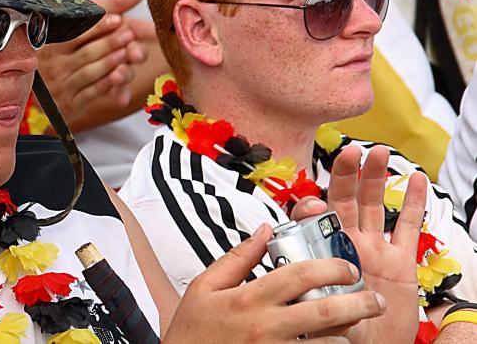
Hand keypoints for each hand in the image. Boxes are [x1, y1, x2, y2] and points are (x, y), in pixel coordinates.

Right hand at [37, 0, 146, 122]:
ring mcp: (62, 84)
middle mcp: (56, 63)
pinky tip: (119, 77)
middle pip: (86, 53)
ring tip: (128, 54)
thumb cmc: (75, 47)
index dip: (98, 26)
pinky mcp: (71, 103)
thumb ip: (113, 6)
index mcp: (56, 42)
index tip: (117, 19)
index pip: (76, 33)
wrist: (51, 87)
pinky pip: (90, 93)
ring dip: (111, 64)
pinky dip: (107, 85)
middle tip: (129, 36)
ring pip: (89, 73)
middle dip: (109, 44)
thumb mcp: (88, 23)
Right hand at [165, 224, 386, 342]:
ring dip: (348, 334)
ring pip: (328, 343)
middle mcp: (265, 327)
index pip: (299, 275)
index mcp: (247, 299)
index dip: (331, 267)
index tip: (347, 268)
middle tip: (374, 298)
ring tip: (358, 328)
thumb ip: (236, 258)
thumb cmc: (191, 332)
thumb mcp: (203, 287)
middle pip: (324, 310)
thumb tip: (264, 232)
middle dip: (358, 302)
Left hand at [295, 146, 426, 343]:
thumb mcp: (319, 315)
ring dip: (376, 178)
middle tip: (349, 152)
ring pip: (374, 206)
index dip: (309, 208)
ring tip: (379, 153)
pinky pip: (408, 227)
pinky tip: (415, 179)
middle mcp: (346, 245)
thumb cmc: (335, 333)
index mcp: (320, 253)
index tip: (312, 205)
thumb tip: (313, 293)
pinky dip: (413, 203)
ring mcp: (374, 250)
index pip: (310, 222)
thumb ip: (318, 300)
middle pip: (344, 201)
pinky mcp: (401, 261)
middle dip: (346, 175)